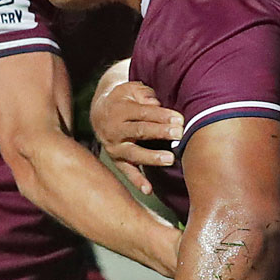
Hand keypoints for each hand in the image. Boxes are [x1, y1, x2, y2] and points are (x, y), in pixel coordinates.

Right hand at [91, 76, 182, 194]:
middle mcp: (115, 129)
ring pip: (133, 153)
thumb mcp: (131, 90)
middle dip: (160, 132)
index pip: (144, 113)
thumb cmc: (124, 99)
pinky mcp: (117, 160)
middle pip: (140, 131)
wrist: (100, 112)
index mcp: (121, 110)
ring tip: (169, 159)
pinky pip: (127, 171)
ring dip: (151, 157)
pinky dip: (137, 181)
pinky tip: (149, 189)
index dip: (162, 115)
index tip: (179, 119)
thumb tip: (156, 102)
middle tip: (179, 134)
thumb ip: (144, 94)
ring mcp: (115, 146)